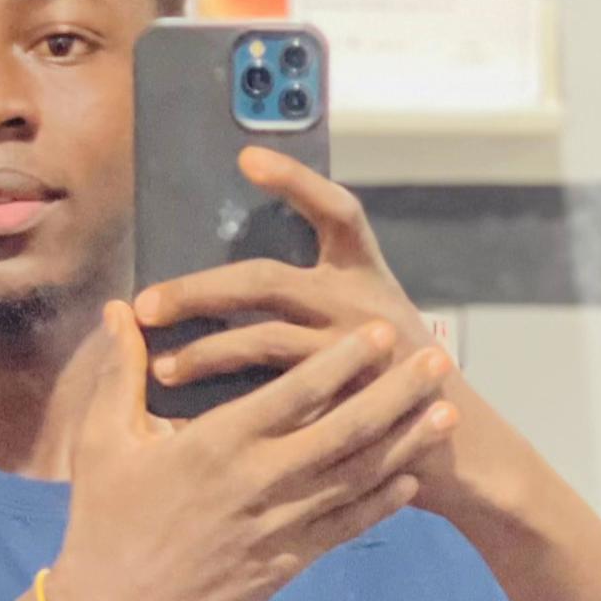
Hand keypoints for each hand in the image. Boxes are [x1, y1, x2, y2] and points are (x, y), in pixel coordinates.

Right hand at [44, 299, 458, 600]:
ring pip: (356, 477)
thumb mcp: (101, 441)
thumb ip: (120, 373)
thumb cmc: (103, 522)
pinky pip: (344, 527)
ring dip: (405, 444)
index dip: (343, 360)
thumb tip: (119, 310)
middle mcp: (258, 481)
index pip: (294, 392)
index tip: (381, 332)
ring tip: (446, 414)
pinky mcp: (286, 564)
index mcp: (216, 443)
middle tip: (438, 361)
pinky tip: (411, 479)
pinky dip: (381, 503)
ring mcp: (278, 526)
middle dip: (397, 393)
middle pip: (345, 430)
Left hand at [134, 148, 475, 510]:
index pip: (337, 211)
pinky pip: (269, 397)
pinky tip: (190, 412)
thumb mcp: (372, 319)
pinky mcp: (342, 404)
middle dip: (198, 290)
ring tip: (161, 367)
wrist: (454, 442)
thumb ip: (319, 293)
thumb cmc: (396, 374)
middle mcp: (360, 306)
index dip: (296, 181)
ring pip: (260, 341)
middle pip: (267, 281)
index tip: (247, 159)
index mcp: (366, 275)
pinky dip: (225, 403)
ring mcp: (352, 356)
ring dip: (203, 353)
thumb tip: (238, 279)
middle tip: (146, 304)